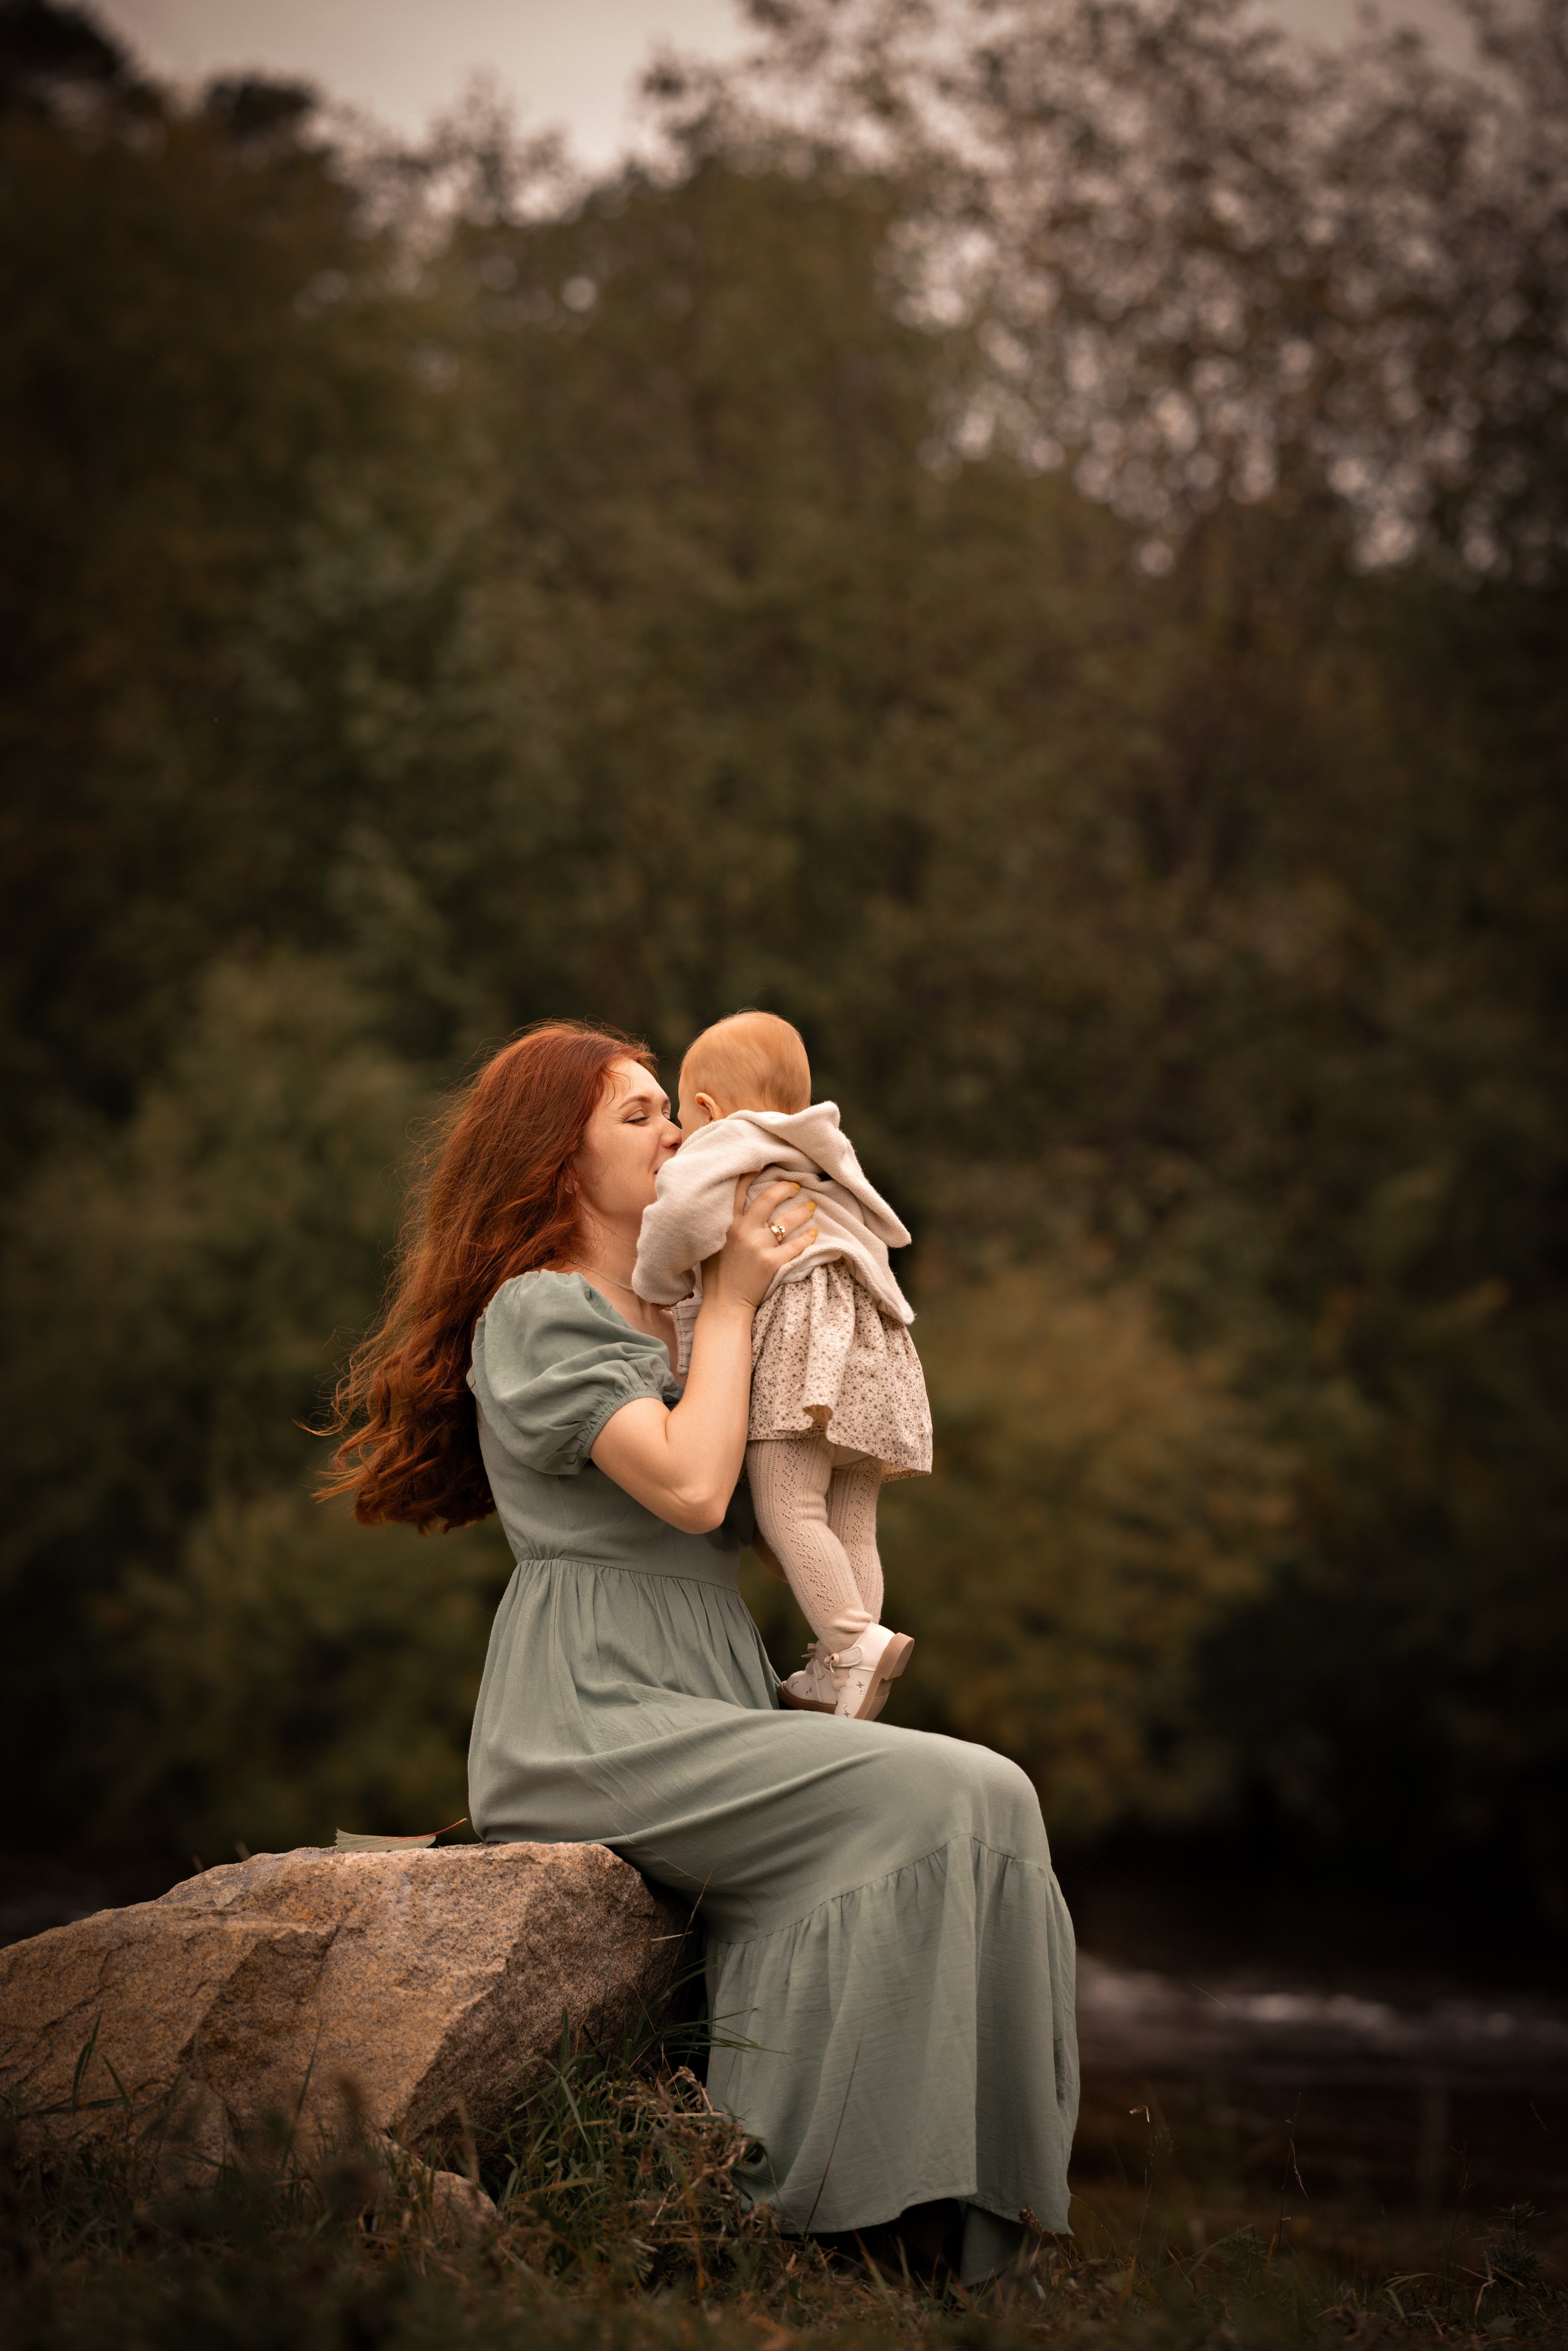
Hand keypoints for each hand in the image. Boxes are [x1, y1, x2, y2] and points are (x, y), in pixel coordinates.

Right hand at [700, 1175, 816, 1313]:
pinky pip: (795, 1245)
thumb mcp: (712, 1243)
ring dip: (803, 1211)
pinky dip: (807, 1238)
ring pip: (787, 1221)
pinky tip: (814, 1233)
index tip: (764, 1163)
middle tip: (796, 1186)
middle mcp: (743, 1230)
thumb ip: (723, 1224)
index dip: (752, 1174)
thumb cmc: (717, 1274)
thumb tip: (733, 1208)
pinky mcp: (772, 1262)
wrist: (725, 1303)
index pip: (739, 1191)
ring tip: (812, 1206)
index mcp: (726, 1224)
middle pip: (768, 1199)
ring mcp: (758, 1246)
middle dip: (785, 1188)